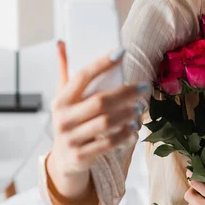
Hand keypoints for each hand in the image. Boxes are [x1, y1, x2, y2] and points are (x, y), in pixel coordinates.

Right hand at [49, 42, 150, 181]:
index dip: (102, 63)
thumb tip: (61, 43)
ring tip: (141, 107)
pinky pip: (109, 143)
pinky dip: (125, 134)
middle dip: (125, 93)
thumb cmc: (70, 121)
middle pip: (100, 101)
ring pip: (106, 123)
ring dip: (128, 113)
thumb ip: (65, 72)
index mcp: (60, 100)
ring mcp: (71, 139)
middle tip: (144, 87)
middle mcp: (63, 119)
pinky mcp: (81, 156)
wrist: (65, 161)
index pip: (82, 77)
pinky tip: (135, 127)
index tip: (122, 52)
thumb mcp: (64, 99)